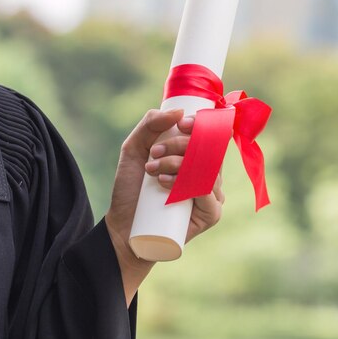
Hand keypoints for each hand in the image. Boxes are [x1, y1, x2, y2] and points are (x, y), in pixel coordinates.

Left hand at [105, 109, 224, 305]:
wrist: (124, 227)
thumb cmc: (131, 189)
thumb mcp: (134, 149)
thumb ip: (150, 124)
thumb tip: (179, 111)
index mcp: (198, 157)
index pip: (213, 135)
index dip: (203, 125)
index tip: (182, 123)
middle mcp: (210, 174)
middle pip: (210, 150)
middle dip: (181, 145)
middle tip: (154, 153)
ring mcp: (213, 195)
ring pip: (208, 170)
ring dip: (178, 164)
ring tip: (152, 171)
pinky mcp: (211, 215)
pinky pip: (209, 193)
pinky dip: (188, 184)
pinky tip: (165, 184)